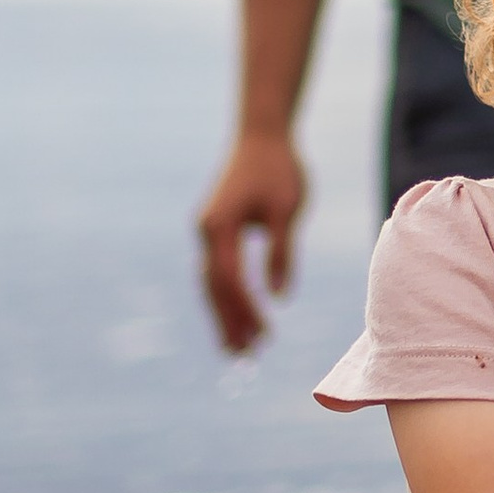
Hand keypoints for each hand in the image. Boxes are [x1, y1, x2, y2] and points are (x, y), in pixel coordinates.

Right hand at [197, 130, 307, 353]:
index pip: (230, 280)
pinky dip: (224, 296)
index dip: (245, 310)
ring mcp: (206, 230)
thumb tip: (278, 296)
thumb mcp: (287, 210)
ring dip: (223, 314)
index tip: (264, 335)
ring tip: (237, 349)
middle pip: (212, 288)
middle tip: (244, 358)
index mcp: (220, 226)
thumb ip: (281, 252)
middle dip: (227, 323)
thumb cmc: (279, 169)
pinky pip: (215, 270)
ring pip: (210, 282)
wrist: (262, 135)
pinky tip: (236, 315)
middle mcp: (206, 230)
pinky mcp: (214, 228)